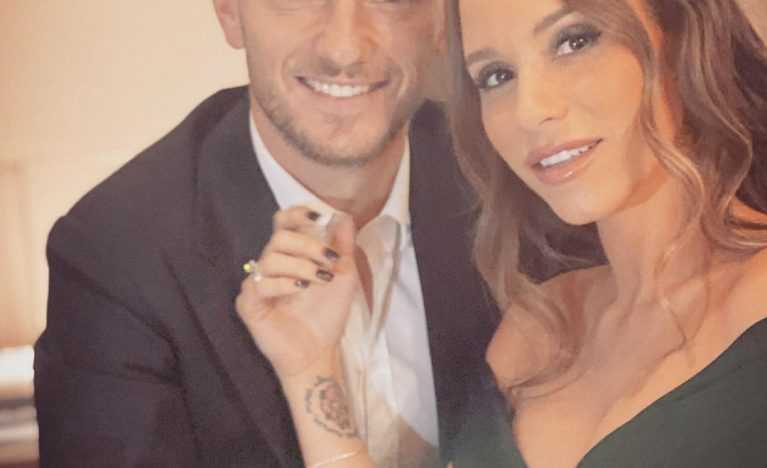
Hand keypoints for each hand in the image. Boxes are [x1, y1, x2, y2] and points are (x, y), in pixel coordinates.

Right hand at [235, 206, 358, 378]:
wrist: (319, 351)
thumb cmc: (327, 314)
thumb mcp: (343, 275)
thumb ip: (343, 245)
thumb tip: (344, 215)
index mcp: (291, 254)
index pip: (284, 222)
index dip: (297, 213)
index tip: (319, 217)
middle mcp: (271, 264)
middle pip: (279, 236)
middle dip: (309, 244)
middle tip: (329, 261)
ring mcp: (258, 283)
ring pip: (270, 257)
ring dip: (301, 265)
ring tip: (320, 280)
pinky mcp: (249, 304)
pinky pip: (260, 284)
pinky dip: (284, 283)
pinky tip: (301, 290)